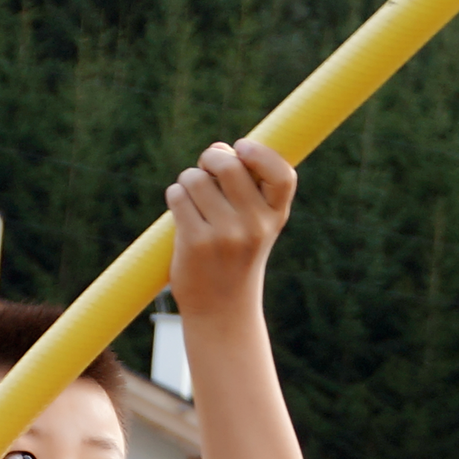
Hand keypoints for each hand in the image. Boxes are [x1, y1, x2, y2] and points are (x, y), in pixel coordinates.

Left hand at [165, 139, 296, 319]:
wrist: (222, 310)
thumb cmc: (236, 258)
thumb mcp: (256, 225)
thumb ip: (247, 186)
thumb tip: (219, 150)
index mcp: (275, 217)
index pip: (282, 174)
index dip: (260, 153)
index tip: (241, 148)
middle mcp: (255, 226)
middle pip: (229, 164)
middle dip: (210, 158)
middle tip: (206, 170)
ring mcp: (226, 235)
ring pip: (196, 178)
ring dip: (188, 181)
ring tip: (194, 202)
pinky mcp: (196, 243)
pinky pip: (178, 196)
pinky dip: (175, 197)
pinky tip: (182, 215)